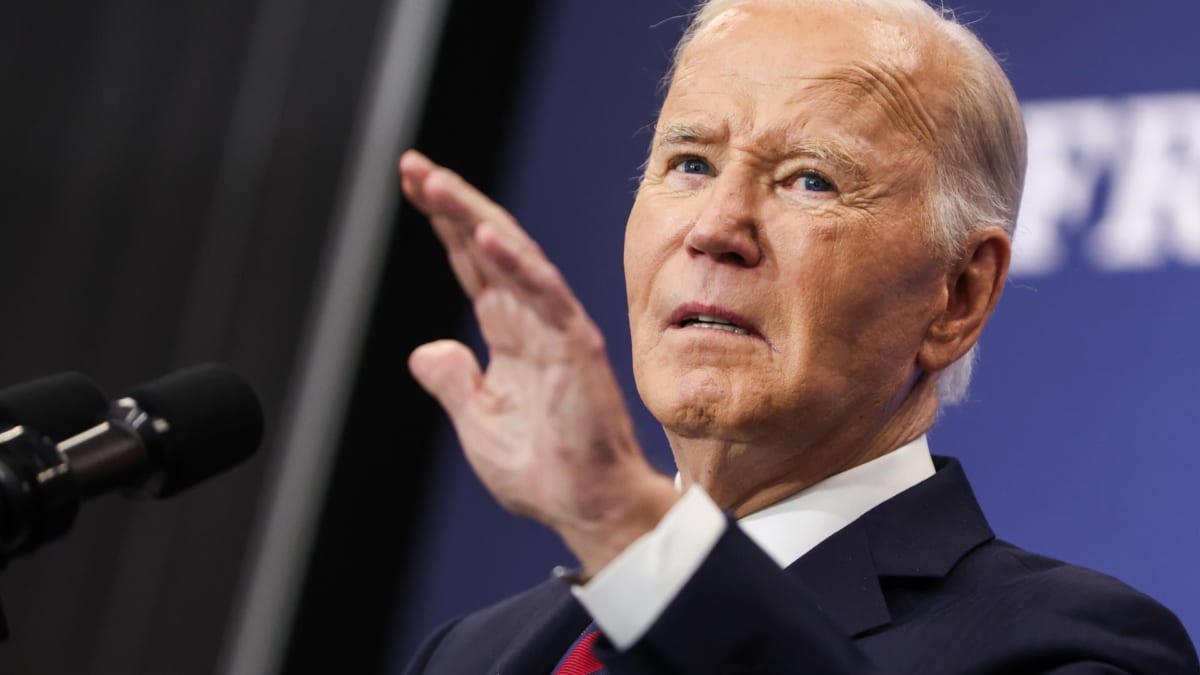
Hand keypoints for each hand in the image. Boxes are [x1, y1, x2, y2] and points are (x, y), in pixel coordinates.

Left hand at [398, 150, 677, 574]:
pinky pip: (543, 295)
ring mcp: (556, 328)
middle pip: (488, 246)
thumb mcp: (478, 422)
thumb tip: (424, 351)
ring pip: (513, 256)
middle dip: (451, 204)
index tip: (414, 183)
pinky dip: (514, 264)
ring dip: (473, 217)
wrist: (584, 506)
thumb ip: (454, 381)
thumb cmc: (543, 469)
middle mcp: (532, 320)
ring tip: (434, 184)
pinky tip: (483, 236)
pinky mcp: (575, 346)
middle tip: (413, 166)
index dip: (445, 224)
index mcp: (510, 333)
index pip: (473, 264)